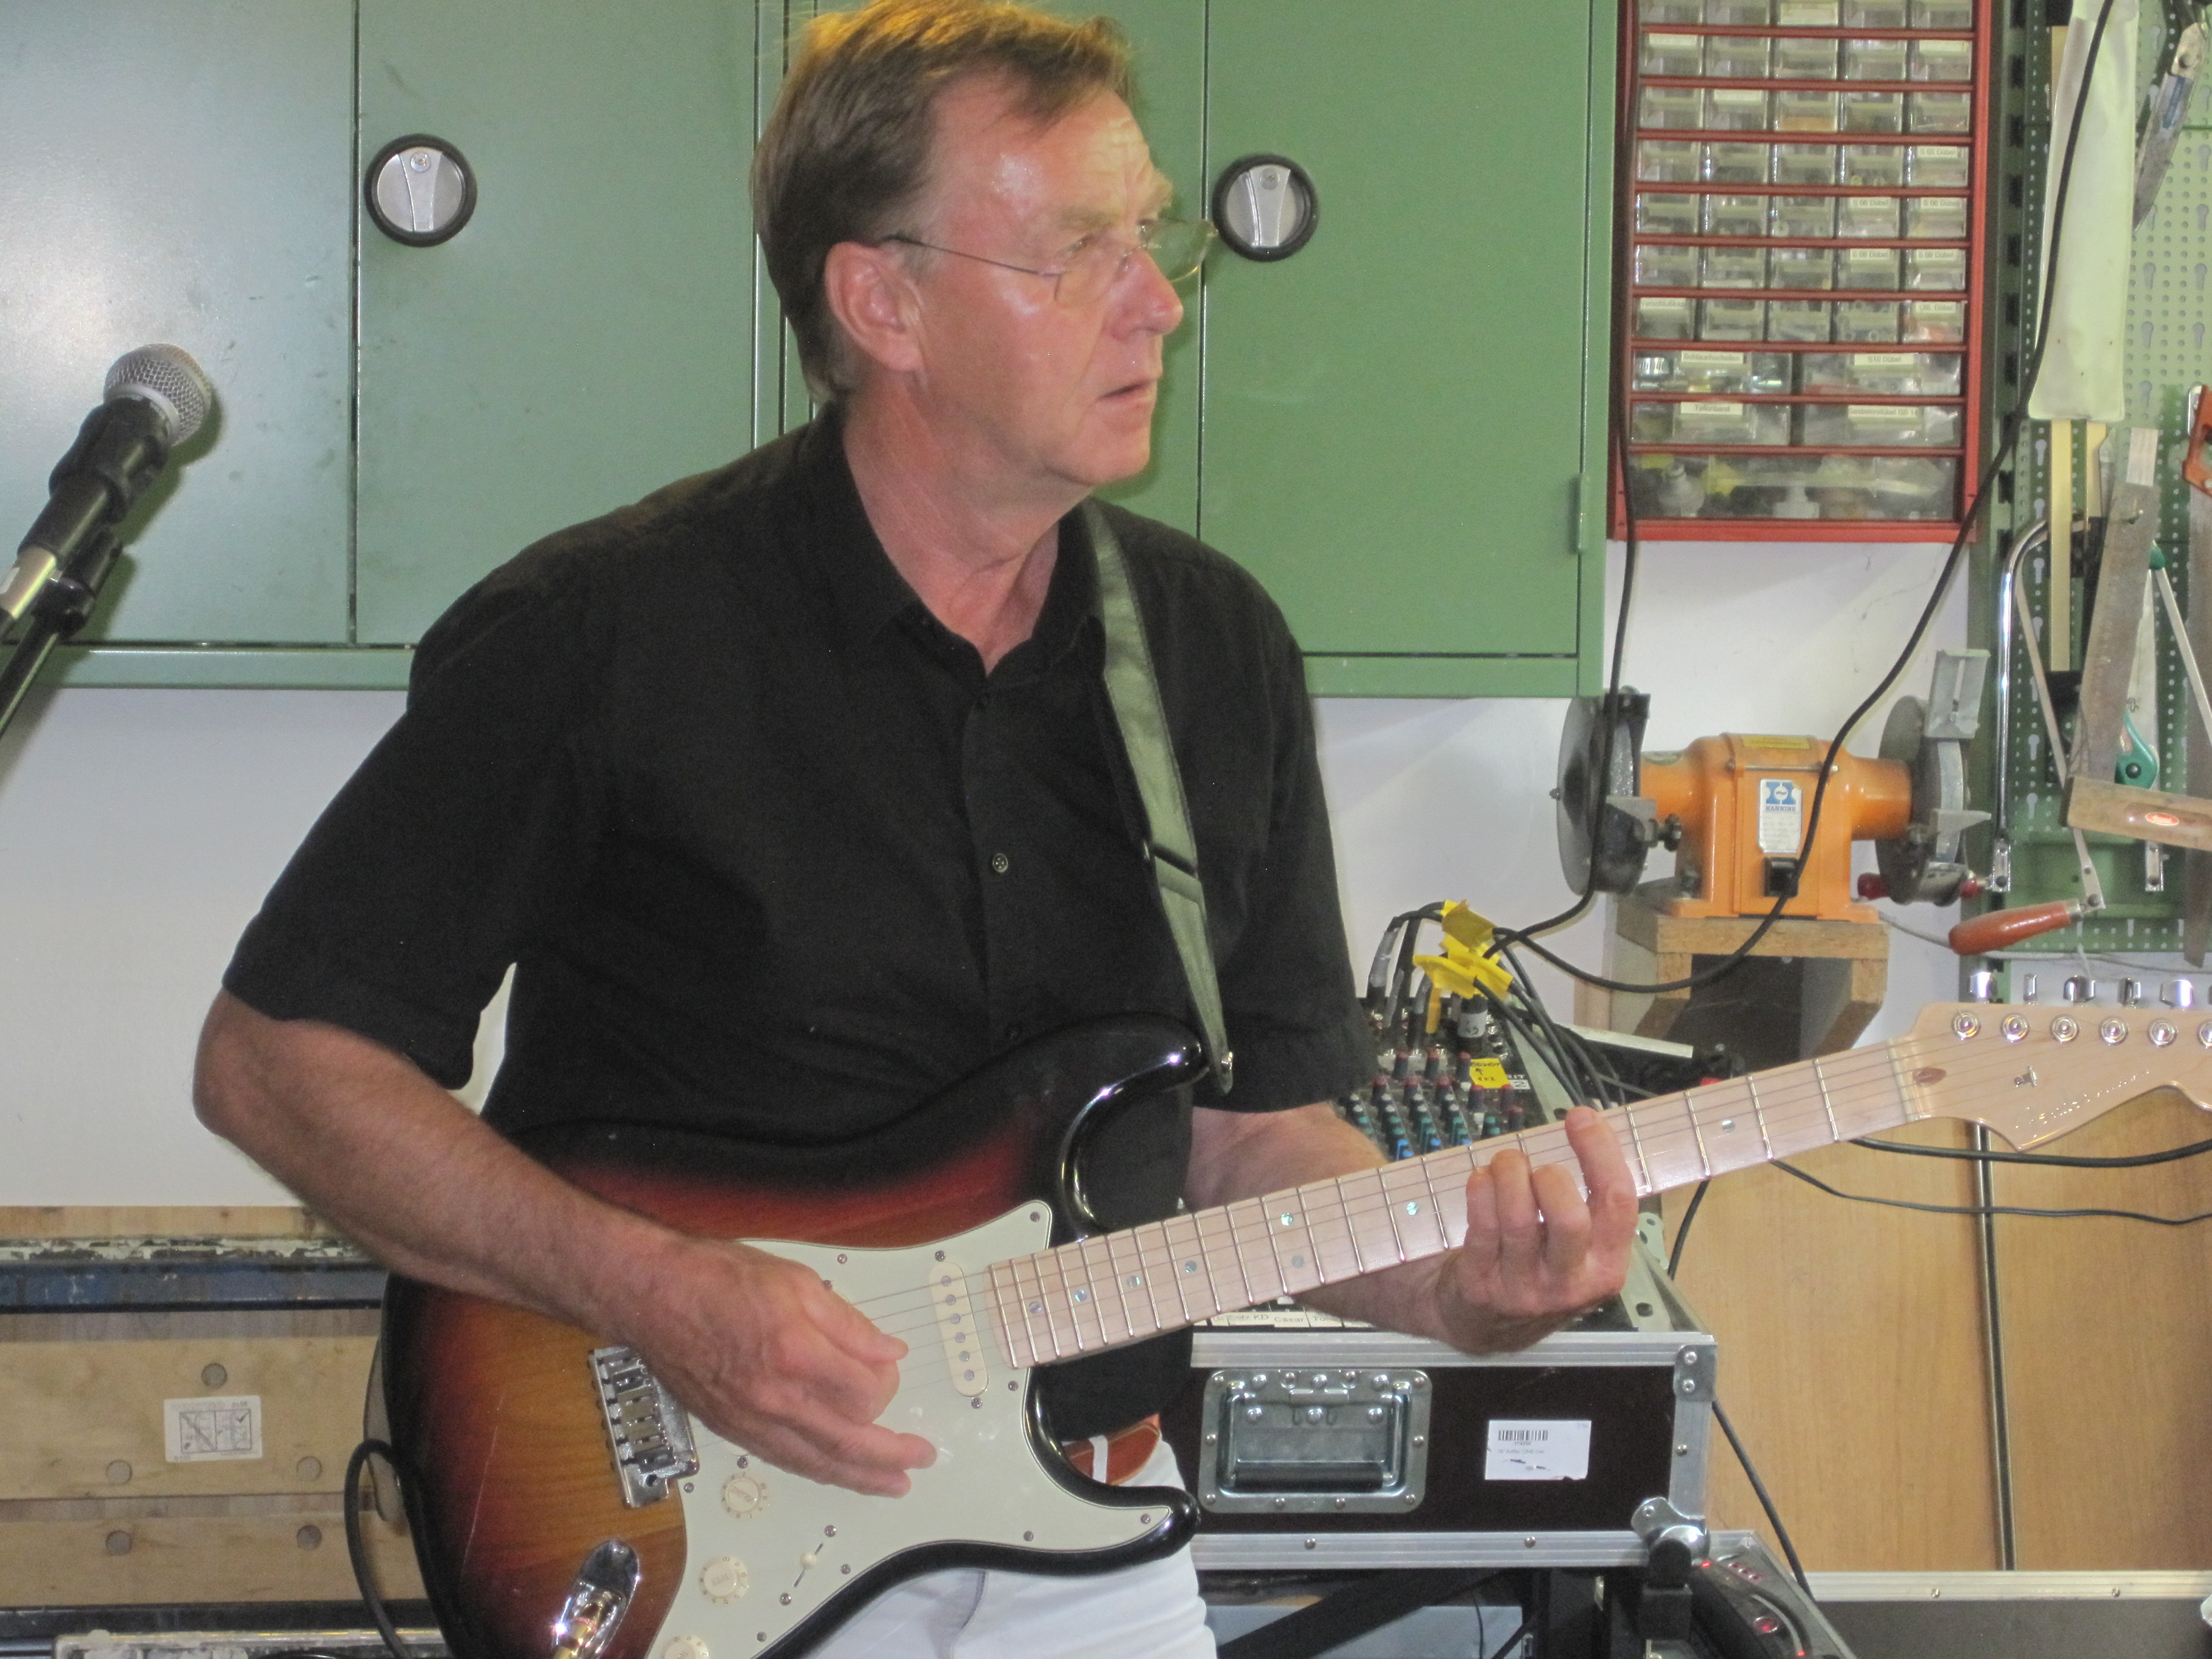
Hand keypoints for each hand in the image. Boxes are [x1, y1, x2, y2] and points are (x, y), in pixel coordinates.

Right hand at [618, 1236, 938, 1497]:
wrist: (652, 1295)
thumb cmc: (715, 1279)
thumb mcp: (797, 1281)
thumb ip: (849, 1323)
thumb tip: (889, 1351)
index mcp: (796, 1352)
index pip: (867, 1393)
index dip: (888, 1382)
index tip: (888, 1366)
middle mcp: (774, 1397)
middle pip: (849, 1442)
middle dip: (892, 1454)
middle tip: (921, 1457)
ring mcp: (751, 1420)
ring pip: (818, 1463)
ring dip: (861, 1477)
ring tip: (892, 1484)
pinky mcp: (733, 1429)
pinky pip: (786, 1461)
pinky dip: (819, 1471)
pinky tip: (836, 1473)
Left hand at [1428, 1105, 1638, 1353]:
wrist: (1483, 1324)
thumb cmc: (1537, 1271)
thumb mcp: (1580, 1251)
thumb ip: (1590, 1203)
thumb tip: (1588, 1130)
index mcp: (1606, 1267)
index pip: (1618, 1204)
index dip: (1601, 1153)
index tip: (1581, 1118)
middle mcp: (1569, 1283)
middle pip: (1570, 1218)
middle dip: (1549, 1175)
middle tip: (1534, 1166)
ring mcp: (1523, 1289)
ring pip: (1519, 1220)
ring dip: (1509, 1175)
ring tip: (1505, 1164)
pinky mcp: (1481, 1285)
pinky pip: (1482, 1228)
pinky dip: (1481, 1191)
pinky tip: (1481, 1179)